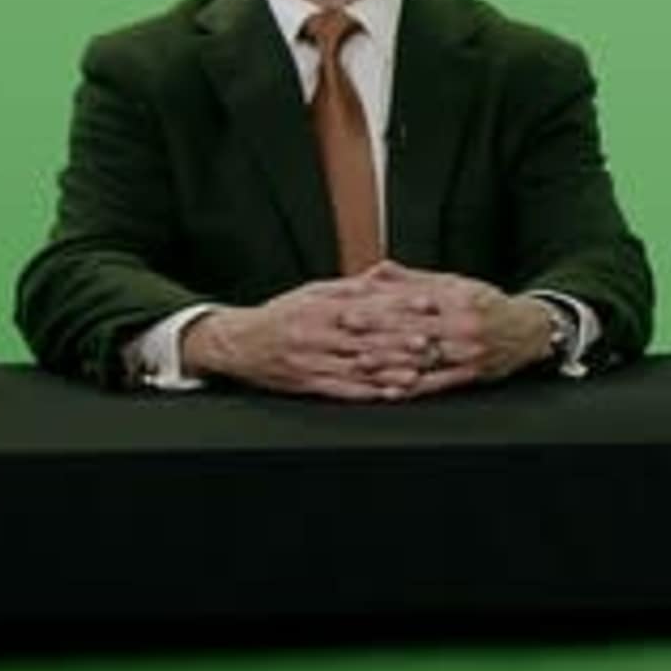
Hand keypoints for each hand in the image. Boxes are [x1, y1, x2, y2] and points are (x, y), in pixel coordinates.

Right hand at [180, 275, 446, 400]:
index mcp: (320, 309)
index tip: (425, 303)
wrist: (237, 344)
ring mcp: (314, 362)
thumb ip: (349, 288)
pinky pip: (343, 390)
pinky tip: (391, 392)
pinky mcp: (309, 384)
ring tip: (419, 368)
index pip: (367, 305)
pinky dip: (369, 392)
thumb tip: (381, 278)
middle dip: (401, 339)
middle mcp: (318, 335)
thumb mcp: (311, 292)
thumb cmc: (279, 315)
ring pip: (358, 366)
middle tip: (432, 340)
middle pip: (366, 337)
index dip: (399, 305)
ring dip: (391, 368)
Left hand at [354, 264, 561, 392]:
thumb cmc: (487, 304)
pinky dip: (411, 388)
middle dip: (375, 332)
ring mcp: (467, 352)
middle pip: (412, 329)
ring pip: (421, 357)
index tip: (351, 308)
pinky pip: (437, 383)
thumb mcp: (454, 283)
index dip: (378, 306)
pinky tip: (390, 390)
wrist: (530, 330)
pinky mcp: (470, 375)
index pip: (410, 303)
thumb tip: (378, 270)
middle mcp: (462, 325)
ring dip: (388, 361)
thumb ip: (413, 279)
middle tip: (346, 334)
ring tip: (360, 362)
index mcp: (456, 299)